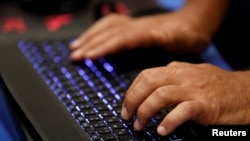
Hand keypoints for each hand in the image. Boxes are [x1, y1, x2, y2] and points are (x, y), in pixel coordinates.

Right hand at [69, 12, 210, 60]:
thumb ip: (171, 36)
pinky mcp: (135, 26)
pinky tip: (93, 36)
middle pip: (109, 33)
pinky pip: (111, 25)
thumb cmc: (190, 34)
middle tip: (74, 55)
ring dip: (90, 36)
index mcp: (147, 32)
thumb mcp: (186, 37)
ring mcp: (135, 25)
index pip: (120, 39)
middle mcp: (137, 26)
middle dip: (90, 44)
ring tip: (75, 46)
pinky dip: (98, 30)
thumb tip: (157, 34)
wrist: (194, 22)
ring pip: (106, 27)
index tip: (87, 56)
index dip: (103, 47)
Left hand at [121, 61, 249, 135]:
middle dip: (132, 100)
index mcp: (176, 69)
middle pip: (148, 83)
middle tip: (128, 116)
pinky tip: (161, 131)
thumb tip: (149, 86)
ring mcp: (193, 89)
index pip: (146, 76)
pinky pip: (181, 111)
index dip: (131, 91)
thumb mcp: (190, 74)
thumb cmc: (216, 85)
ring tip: (141, 126)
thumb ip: (171, 77)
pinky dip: (168, 122)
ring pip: (160, 96)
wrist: (244, 91)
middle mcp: (182, 76)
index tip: (126, 105)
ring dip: (145, 112)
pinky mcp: (204, 104)